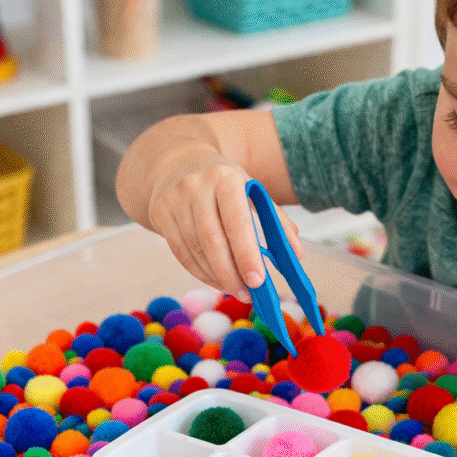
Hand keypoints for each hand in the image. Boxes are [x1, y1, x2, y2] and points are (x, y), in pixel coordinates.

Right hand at [147, 156, 301, 301]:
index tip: (259, 281)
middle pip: (213, 242)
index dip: (247, 255)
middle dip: (232, 274)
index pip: (237, 223)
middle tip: (248, 294)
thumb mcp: (251, 190)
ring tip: (236, 290)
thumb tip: (296, 252)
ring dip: (217, 277)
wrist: (176, 162)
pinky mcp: (160, 215)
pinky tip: (217, 280)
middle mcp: (196, 187)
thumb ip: (276, 220)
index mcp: (226, 178)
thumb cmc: (223, 182)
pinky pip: (181, 254)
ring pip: (196, 252)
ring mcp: (174, 201)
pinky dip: (201, 273)